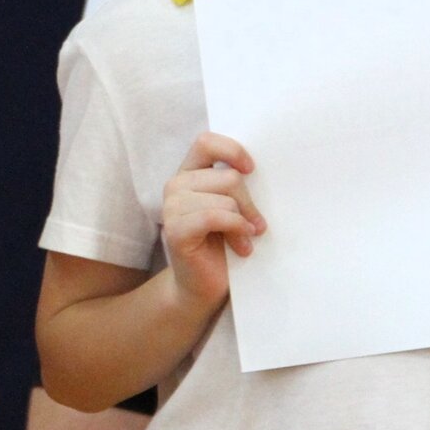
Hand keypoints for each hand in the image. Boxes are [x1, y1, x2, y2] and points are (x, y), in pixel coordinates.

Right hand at [161, 132, 265, 309]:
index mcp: (189, 173)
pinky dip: (235, 229)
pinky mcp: (175, 230)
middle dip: (249, 202)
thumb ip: (235, 186)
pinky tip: (241, 245)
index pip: (206, 142)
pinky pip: (214, 216)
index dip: (232, 151)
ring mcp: (171, 208)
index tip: (252, 170)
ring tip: (245, 239)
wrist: (204, 286)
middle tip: (256, 225)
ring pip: (225, 197)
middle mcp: (176, 185)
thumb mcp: (232, 207)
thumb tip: (259, 171)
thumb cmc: (222, 245)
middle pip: (227, 176)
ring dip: (243, 221)